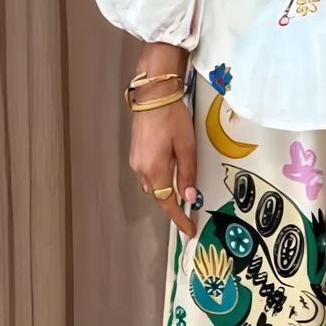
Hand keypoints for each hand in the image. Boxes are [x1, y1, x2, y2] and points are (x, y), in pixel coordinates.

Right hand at [128, 44, 197, 237]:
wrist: (153, 95)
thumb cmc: (172, 117)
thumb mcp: (186, 146)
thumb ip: (188, 173)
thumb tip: (189, 198)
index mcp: (155, 169)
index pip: (167, 203)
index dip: (179, 219)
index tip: (189, 230)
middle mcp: (141, 169)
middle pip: (159, 196)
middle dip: (173, 204)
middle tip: (190, 211)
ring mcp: (135, 162)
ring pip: (152, 185)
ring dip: (166, 190)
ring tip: (182, 189)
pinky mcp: (135, 154)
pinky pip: (148, 174)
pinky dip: (159, 178)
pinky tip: (169, 170)